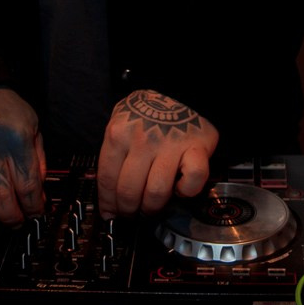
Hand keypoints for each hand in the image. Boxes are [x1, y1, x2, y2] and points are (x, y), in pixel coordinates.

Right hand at [0, 87, 45, 239]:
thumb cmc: (3, 108)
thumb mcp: (32, 125)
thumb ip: (37, 158)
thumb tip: (38, 192)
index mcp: (16, 142)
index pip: (27, 185)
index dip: (32, 206)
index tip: (33, 214)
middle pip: (1, 196)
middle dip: (10, 217)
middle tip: (12, 224)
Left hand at [96, 90, 217, 218]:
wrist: (181, 89)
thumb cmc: (149, 110)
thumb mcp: (121, 121)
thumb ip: (114, 151)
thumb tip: (108, 193)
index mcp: (119, 134)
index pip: (107, 179)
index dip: (108, 204)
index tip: (111, 214)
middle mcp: (142, 140)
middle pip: (130, 192)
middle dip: (129, 211)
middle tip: (132, 214)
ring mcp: (170, 145)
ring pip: (156, 193)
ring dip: (153, 208)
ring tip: (152, 207)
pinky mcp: (196, 148)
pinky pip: (192, 181)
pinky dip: (186, 191)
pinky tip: (180, 188)